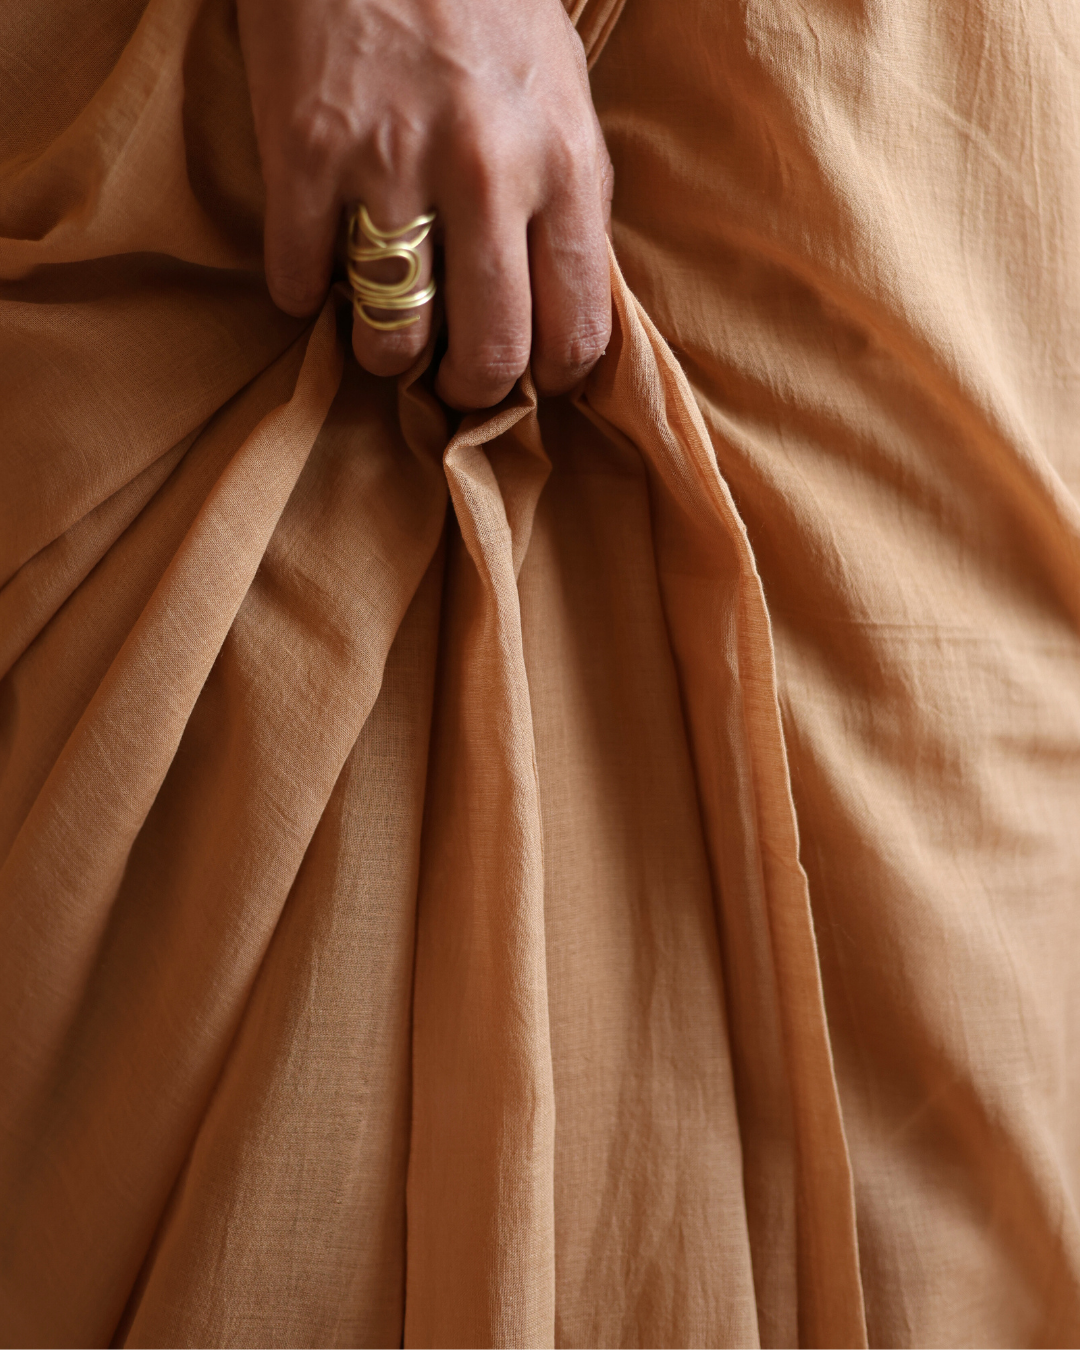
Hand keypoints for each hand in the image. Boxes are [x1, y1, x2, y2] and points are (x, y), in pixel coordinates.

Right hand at [237, 0, 613, 408]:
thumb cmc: (484, 6)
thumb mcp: (561, 98)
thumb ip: (567, 204)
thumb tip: (558, 312)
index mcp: (565, 163)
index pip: (578, 330)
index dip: (552, 376)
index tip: (529, 376)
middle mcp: (487, 173)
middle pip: (489, 353)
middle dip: (471, 388)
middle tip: (452, 377)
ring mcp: (391, 163)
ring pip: (391, 337)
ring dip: (384, 352)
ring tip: (383, 326)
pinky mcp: (304, 149)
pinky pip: (297, 280)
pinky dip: (300, 291)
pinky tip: (313, 266)